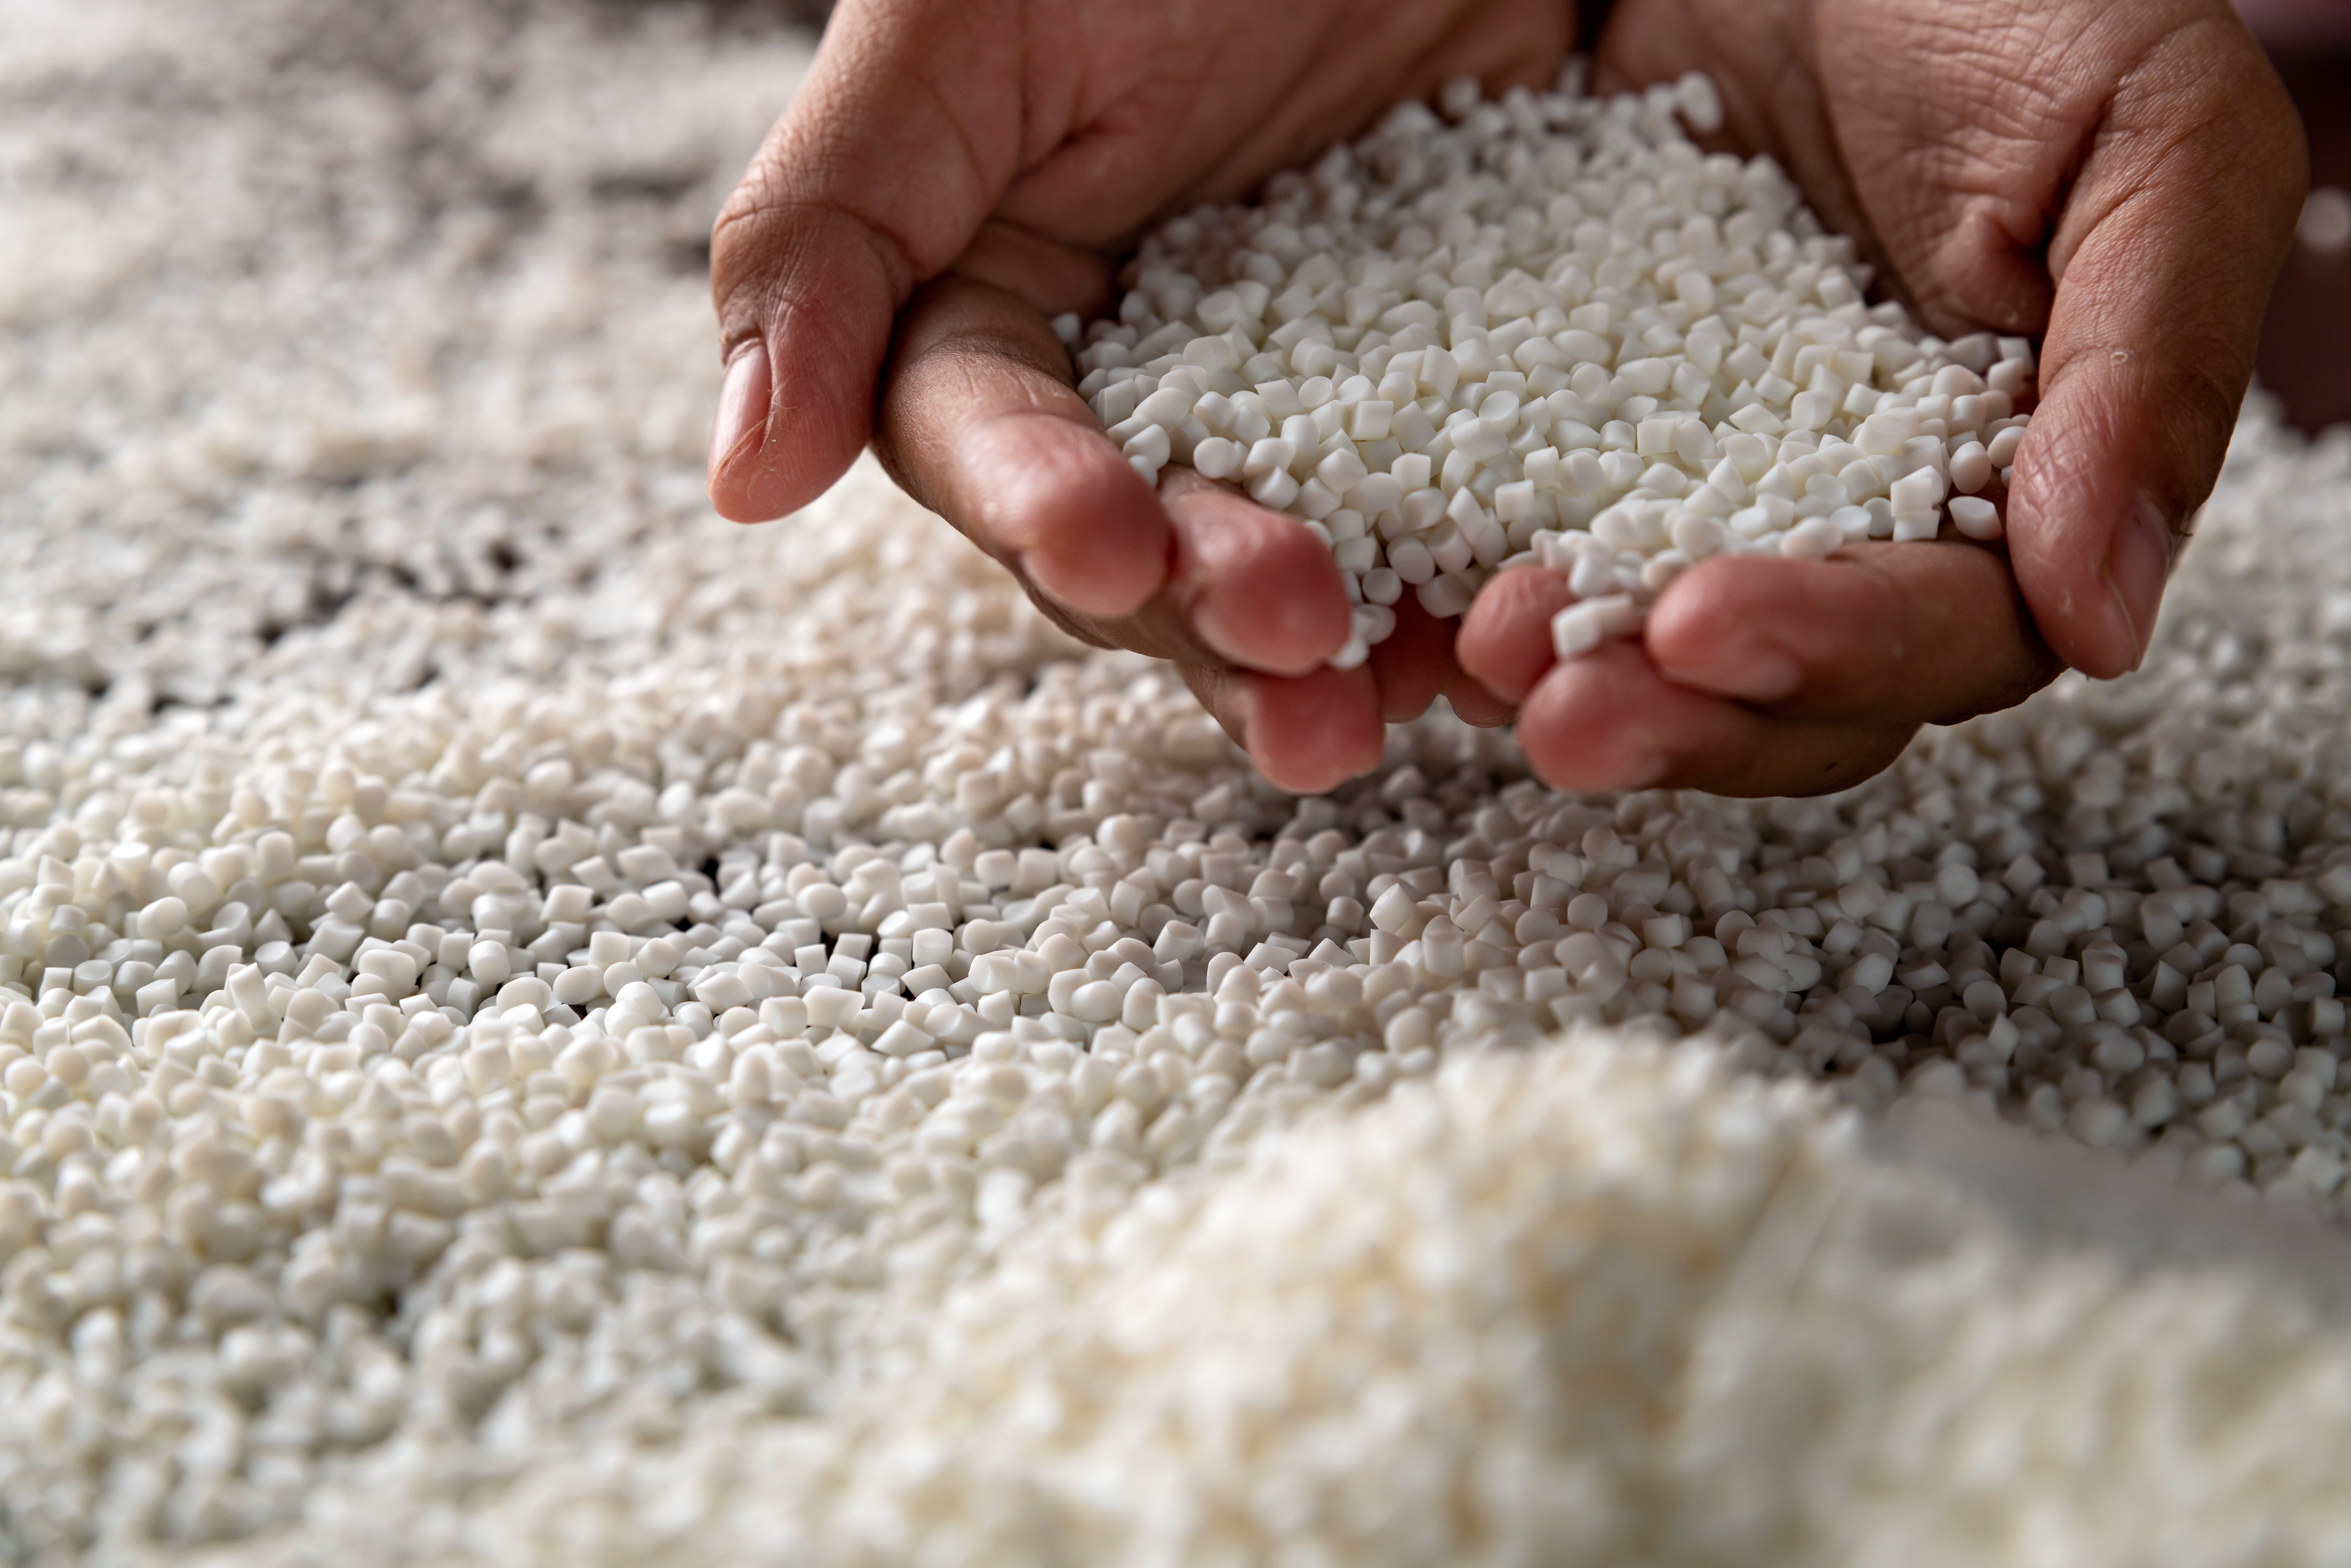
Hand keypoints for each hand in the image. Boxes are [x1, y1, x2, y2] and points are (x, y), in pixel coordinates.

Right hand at [706, 0, 1559, 791]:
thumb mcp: (958, 21)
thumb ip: (833, 229)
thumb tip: (742, 479)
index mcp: (996, 302)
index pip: (984, 438)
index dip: (1037, 501)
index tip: (1104, 542)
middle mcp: (1136, 378)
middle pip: (1139, 544)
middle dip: (1201, 606)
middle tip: (1292, 643)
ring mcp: (1293, 397)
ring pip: (1290, 563)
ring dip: (1333, 649)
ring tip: (1386, 699)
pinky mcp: (1443, 387)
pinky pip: (1448, 512)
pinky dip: (1468, 580)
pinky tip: (1503, 632)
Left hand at [1458, 0, 2305, 795]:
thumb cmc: (2014, 0)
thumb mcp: (2148, 133)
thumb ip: (2154, 367)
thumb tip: (2104, 622)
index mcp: (2008, 476)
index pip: (1944, 632)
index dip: (1832, 651)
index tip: (1707, 629)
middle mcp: (1853, 510)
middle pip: (1782, 685)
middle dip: (1676, 710)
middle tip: (1561, 710)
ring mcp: (1707, 482)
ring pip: (1646, 649)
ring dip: (1560, 677)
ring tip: (1474, 660)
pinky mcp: (1581, 430)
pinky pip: (1523, 539)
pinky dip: (1467, 586)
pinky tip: (1411, 608)